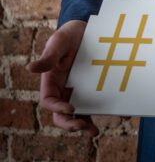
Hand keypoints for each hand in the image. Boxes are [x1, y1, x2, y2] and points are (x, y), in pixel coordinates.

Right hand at [26, 20, 97, 134]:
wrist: (88, 29)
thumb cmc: (69, 35)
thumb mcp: (59, 41)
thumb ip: (49, 56)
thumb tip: (29, 68)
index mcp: (52, 81)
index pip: (49, 101)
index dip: (57, 108)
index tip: (71, 108)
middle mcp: (64, 89)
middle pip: (62, 114)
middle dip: (70, 124)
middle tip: (83, 127)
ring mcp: (79, 90)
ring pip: (79, 113)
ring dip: (85, 124)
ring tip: (94, 133)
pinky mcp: (94, 88)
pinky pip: (97, 102)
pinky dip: (105, 111)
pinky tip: (117, 114)